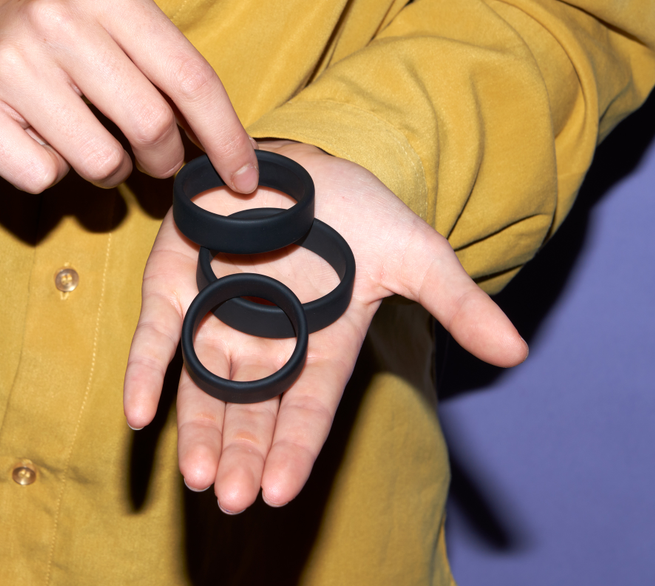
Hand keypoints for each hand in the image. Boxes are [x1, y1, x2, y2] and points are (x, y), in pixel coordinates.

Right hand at [0, 0, 257, 193]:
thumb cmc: (38, 31)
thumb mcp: (101, 19)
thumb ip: (160, 68)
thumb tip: (221, 144)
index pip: (190, 78)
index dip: (226, 137)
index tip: (246, 177)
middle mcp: (57, 20)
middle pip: (152, 127)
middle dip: (162, 161)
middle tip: (150, 161)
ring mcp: (9, 64)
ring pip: (100, 162)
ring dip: (103, 169)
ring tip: (78, 136)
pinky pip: (43, 177)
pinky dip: (47, 171)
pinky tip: (28, 137)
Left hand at [124, 140, 526, 512]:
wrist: (304, 157)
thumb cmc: (358, 211)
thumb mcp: (416, 254)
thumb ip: (456, 303)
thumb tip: (516, 352)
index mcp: (319, 346)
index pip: (306, 410)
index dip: (294, 451)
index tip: (281, 491)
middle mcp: (265, 344)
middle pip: (251, 412)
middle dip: (242, 456)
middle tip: (234, 498)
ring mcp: (216, 317)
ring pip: (203, 389)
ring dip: (198, 433)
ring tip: (198, 478)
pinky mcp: (176, 287)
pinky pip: (158, 339)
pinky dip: (145, 374)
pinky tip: (137, 413)